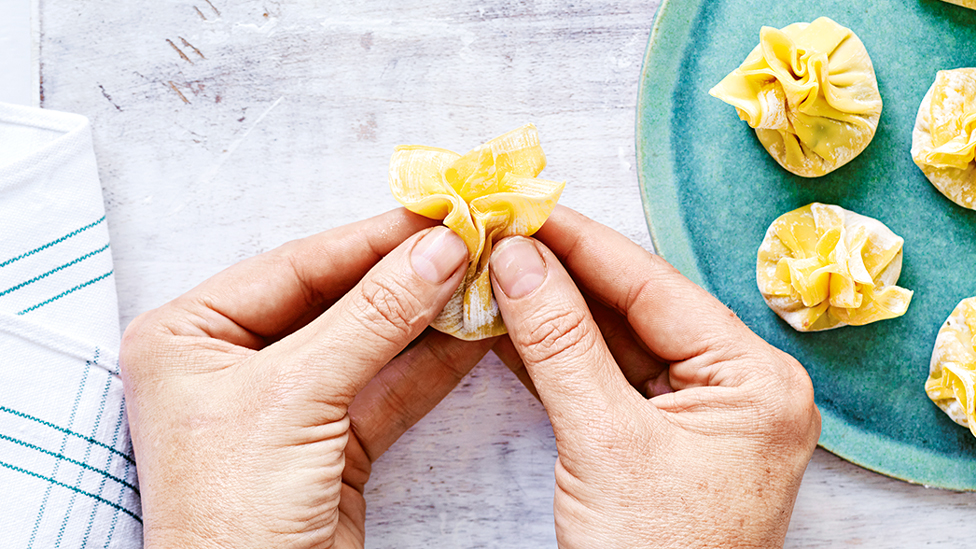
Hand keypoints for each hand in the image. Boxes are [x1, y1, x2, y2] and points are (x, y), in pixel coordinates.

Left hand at [120, 210, 493, 547]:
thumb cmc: (229, 516)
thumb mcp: (295, 398)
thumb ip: (371, 317)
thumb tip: (437, 251)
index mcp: (190, 334)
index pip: (294, 265)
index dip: (369, 239)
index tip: (436, 216)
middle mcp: (233, 360)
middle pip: (335, 300)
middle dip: (404, 276)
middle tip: (469, 242)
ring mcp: (285, 400)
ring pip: (368, 343)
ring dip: (427, 316)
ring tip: (483, 280)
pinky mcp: (330, 440)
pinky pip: (386, 387)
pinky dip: (431, 365)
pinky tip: (473, 333)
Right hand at [490, 206, 820, 547]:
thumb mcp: (605, 444)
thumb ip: (559, 343)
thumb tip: (520, 259)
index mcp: (756, 381)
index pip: (655, 286)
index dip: (582, 243)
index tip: (525, 208)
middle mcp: (738, 388)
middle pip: (634, 308)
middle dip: (561, 274)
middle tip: (501, 233)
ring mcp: (699, 414)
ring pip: (613, 342)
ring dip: (550, 311)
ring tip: (493, 269)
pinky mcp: (660, 438)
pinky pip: (604, 379)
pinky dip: (553, 355)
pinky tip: (506, 324)